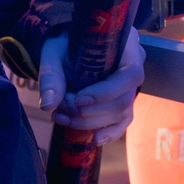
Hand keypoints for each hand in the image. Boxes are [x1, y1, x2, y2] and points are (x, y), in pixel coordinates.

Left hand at [38, 29, 144, 144]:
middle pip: (123, 98)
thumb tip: (48, 105)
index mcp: (126, 46)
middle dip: (90, 111)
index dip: (106, 92)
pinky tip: (94, 140)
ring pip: (122, 112)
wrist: (67, 44)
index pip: (129, 75)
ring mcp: (130, 85)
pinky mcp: (123, 100)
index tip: (78, 99)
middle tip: (60, 108)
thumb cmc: (64, 44)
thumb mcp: (54, 53)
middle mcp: (135, 66)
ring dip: (91, 121)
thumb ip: (52, 77)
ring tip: (62, 117)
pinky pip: (123, 120)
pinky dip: (110, 132)